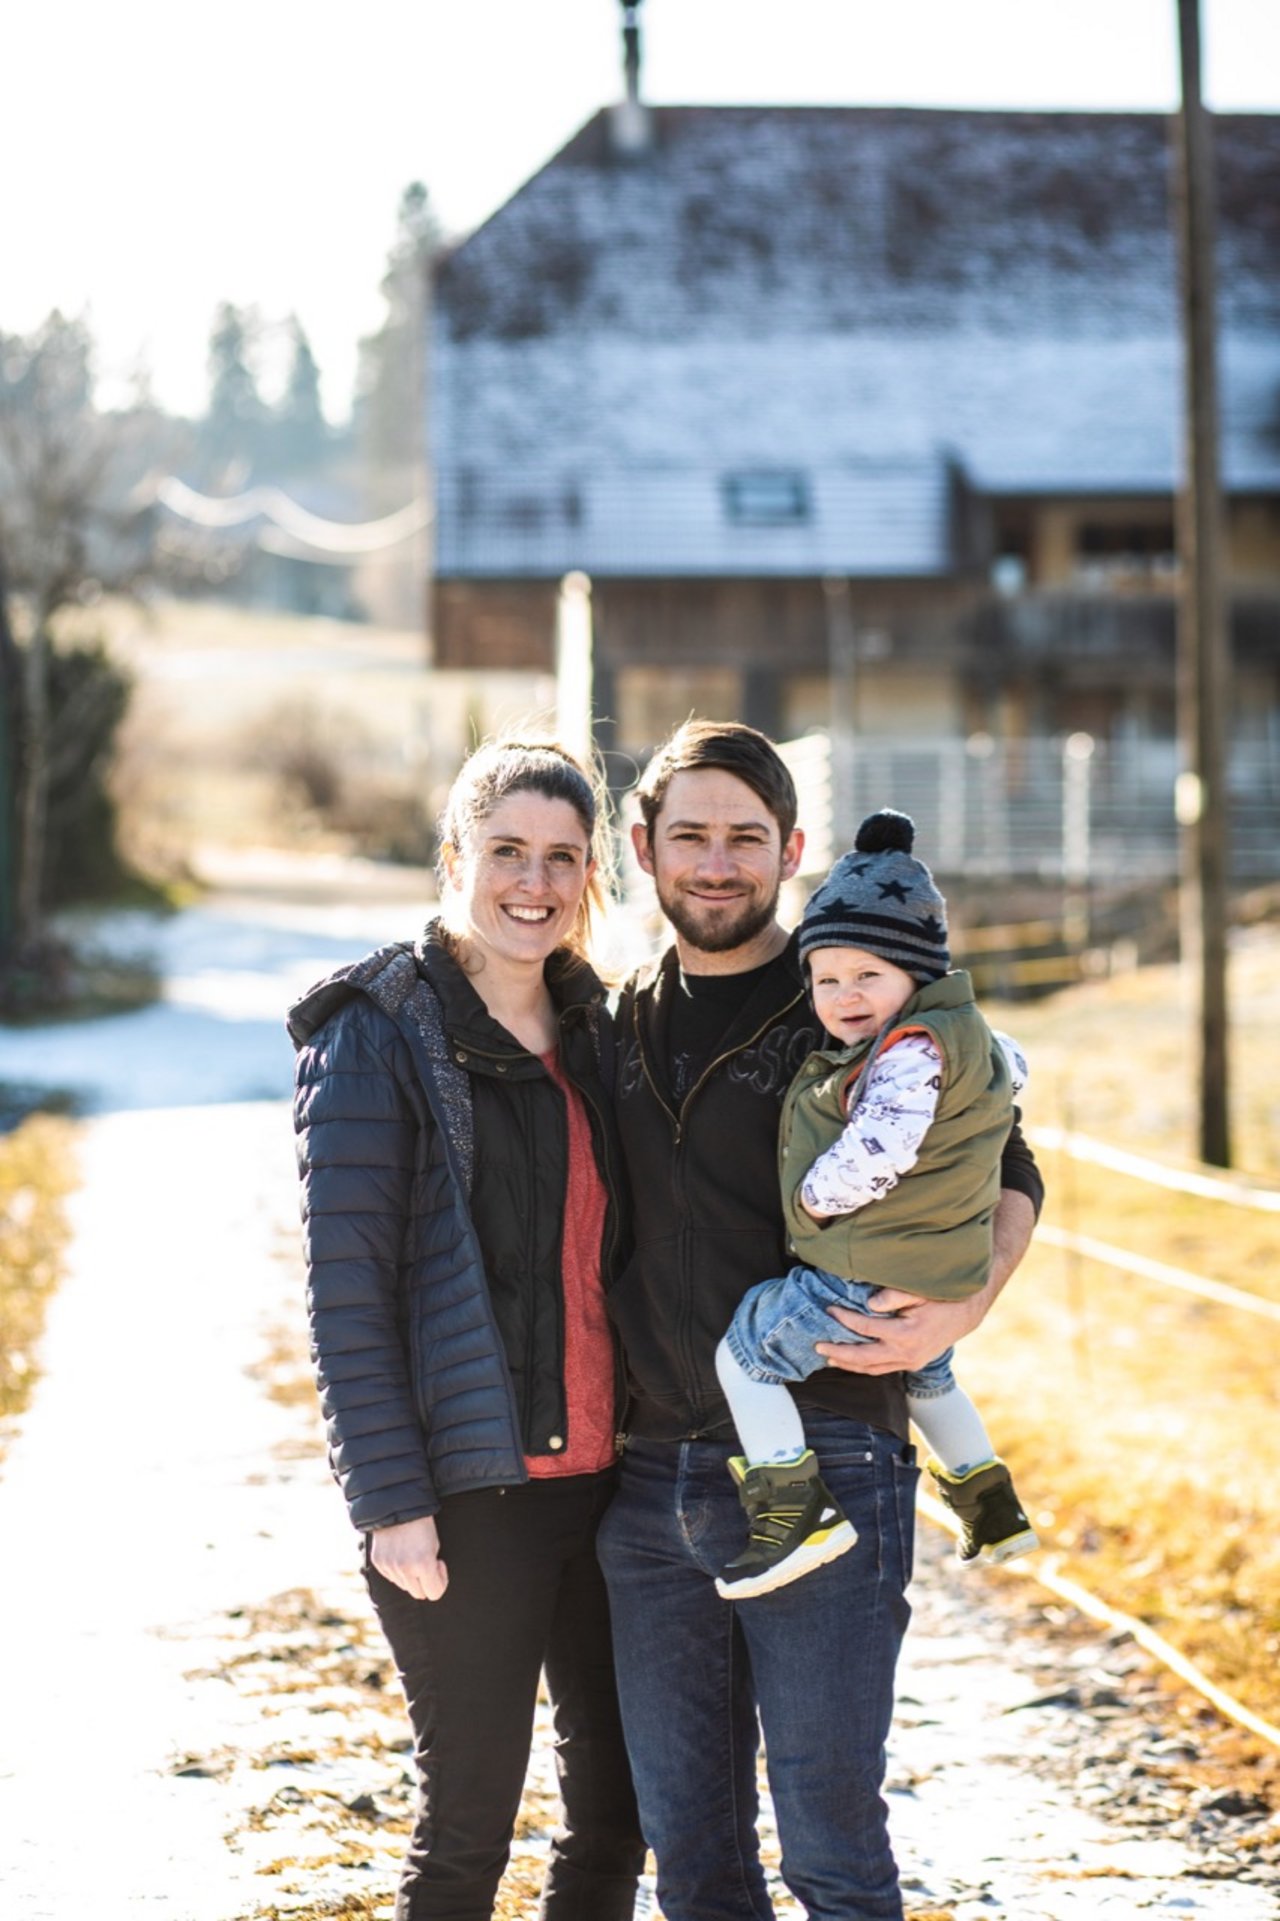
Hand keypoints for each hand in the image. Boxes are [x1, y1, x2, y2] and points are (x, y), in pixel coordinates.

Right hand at [369, 1516, 448, 1600]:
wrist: (398, 1503)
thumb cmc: (421, 1523)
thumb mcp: (434, 1545)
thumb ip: (431, 1568)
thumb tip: (427, 1584)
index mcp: (423, 1564)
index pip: (434, 1594)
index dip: (440, 1582)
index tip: (438, 1565)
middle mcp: (404, 1569)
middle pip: (418, 1594)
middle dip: (426, 1582)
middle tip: (427, 1562)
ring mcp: (389, 1567)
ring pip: (404, 1586)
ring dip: (411, 1576)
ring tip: (413, 1554)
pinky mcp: (378, 1562)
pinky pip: (391, 1576)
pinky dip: (397, 1569)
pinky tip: (400, 1552)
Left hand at [816, 1293, 983, 1374]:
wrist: (967, 1314)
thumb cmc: (941, 1297)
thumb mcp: (919, 1291)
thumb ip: (894, 1295)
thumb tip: (870, 1302)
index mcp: (906, 1333)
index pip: (866, 1328)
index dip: (845, 1319)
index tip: (829, 1309)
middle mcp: (906, 1353)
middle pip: (863, 1357)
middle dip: (838, 1352)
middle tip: (817, 1346)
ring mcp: (909, 1362)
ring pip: (871, 1369)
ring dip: (848, 1364)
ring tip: (828, 1357)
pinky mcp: (912, 1365)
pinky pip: (882, 1370)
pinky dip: (864, 1367)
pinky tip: (850, 1362)